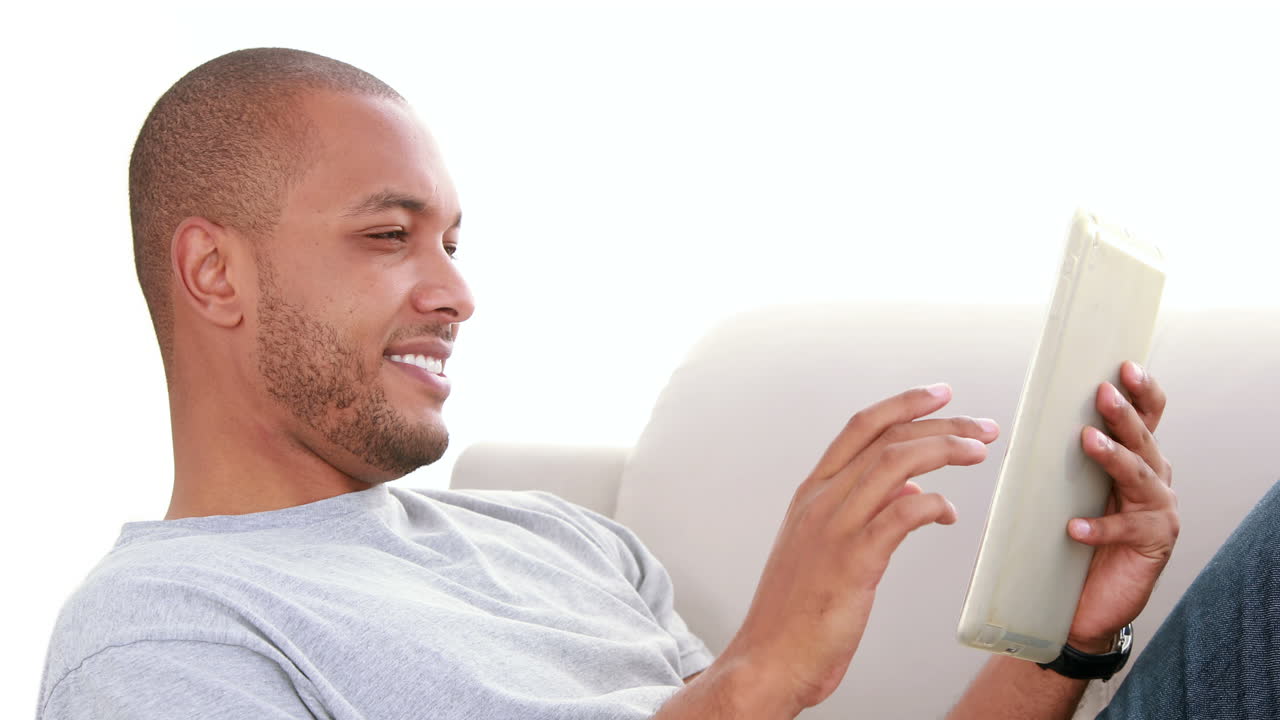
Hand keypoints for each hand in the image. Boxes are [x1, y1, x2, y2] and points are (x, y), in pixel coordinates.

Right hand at [719, 384, 998, 713]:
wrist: (769, 660)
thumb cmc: (796, 614)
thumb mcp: (825, 550)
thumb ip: (864, 513)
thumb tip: (910, 488)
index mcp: (812, 494)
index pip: (860, 428)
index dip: (903, 403)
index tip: (941, 394)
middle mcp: (821, 501)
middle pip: (885, 438)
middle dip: (940, 423)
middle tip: (981, 427)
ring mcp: (834, 529)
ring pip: (895, 464)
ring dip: (943, 450)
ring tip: (978, 453)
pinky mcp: (853, 562)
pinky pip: (901, 515)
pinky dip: (932, 504)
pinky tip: (949, 513)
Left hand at [1065, 361, 1177, 652]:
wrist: (1080, 607)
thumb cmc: (1070, 543)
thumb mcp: (1059, 495)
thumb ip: (1050, 465)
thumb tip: (1006, 431)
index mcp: (1133, 460)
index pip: (1145, 417)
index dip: (1141, 391)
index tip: (1124, 366)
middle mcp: (1153, 481)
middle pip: (1143, 439)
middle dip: (1123, 413)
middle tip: (1103, 391)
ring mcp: (1158, 513)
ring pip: (1140, 475)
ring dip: (1113, 456)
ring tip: (1088, 440)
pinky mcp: (1153, 546)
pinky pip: (1126, 532)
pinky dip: (1099, 527)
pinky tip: (1074, 527)